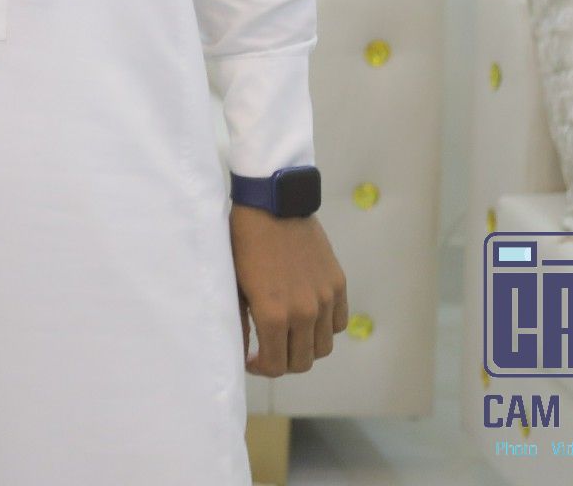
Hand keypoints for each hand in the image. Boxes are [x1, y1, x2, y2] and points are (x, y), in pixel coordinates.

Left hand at [230, 206, 347, 375]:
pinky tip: (307, 318)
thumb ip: (241, 323)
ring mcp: (325, 298)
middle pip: (302, 362)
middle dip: (283, 363)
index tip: (253, 359)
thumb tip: (244, 352)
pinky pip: (338, 323)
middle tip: (269, 351)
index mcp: (273, 314)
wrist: (272, 202)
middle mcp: (304, 311)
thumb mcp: (234, 284)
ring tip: (288, 336)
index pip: (277, 366)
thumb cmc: (243, 241)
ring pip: (323, 346)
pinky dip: (325, 328)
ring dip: (305, 348)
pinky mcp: (337, 283)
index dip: (263, 369)